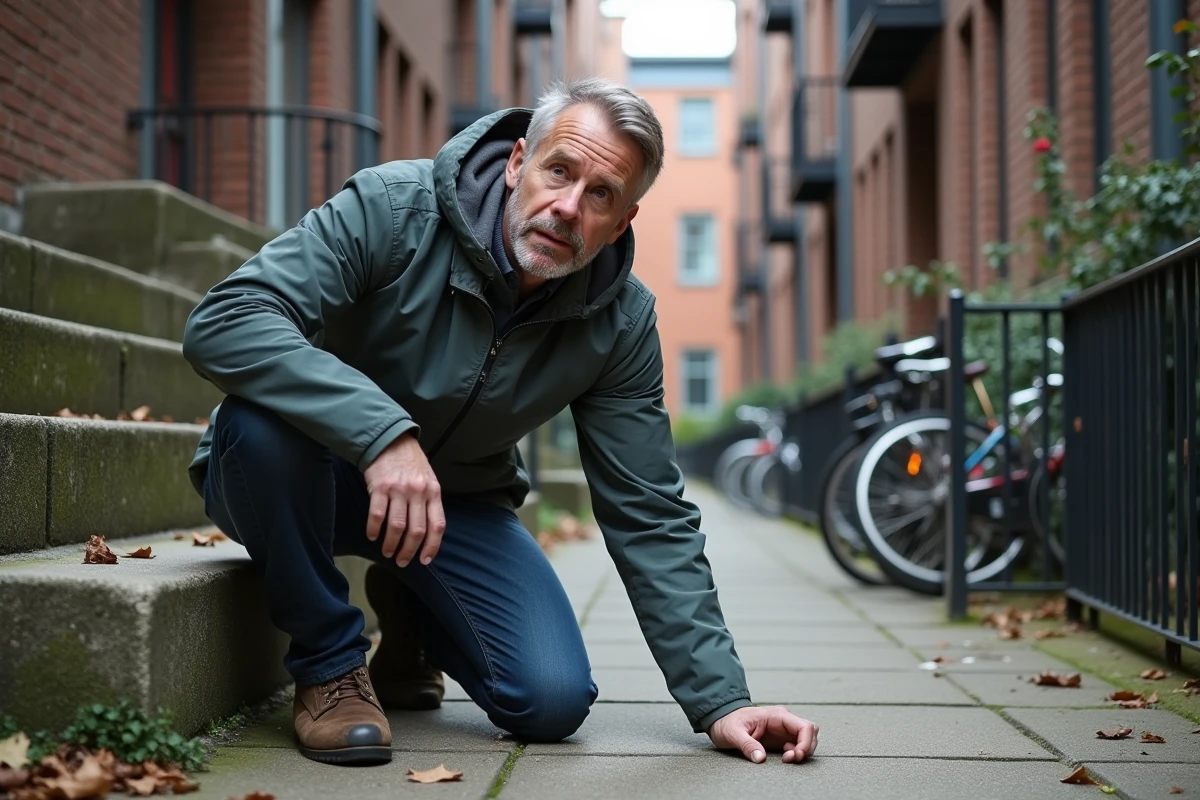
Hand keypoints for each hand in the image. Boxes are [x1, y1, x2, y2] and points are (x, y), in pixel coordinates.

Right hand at [363, 433, 445, 567]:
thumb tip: (428, 533)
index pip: (437, 525)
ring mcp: (399, 490)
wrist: (390, 440)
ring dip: (391, 544)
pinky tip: (372, 536)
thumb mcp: (429, 479)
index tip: (424, 560)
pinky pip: (377, 515)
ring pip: (397, 527)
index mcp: (434, 492)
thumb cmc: (411, 463)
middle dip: (409, 551)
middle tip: (402, 561)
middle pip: (416, 531)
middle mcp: (418, 492)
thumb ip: (429, 502)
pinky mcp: (380, 487)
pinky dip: (374, 530)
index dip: (432, 546)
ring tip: (387, 552)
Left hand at [707, 706, 817, 763]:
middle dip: (806, 748)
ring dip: (802, 751)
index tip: (797, 756)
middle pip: (810, 732)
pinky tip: (783, 757)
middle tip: (789, 759)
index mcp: (776, 715)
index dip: (806, 742)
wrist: (720, 719)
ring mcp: (782, 729)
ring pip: (806, 738)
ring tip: (786, 759)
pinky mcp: (780, 737)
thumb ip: (747, 744)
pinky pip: (797, 744)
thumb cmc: (726, 722)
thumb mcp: (732, 733)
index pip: (804, 726)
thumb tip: (760, 758)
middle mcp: (783, 720)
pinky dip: (796, 753)